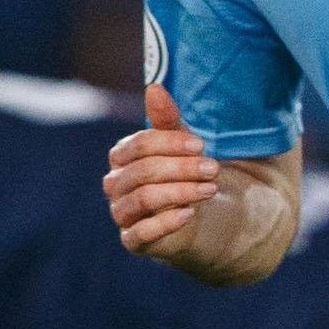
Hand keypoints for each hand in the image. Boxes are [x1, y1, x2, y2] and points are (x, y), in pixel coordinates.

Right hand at [103, 84, 219, 254]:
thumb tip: (154, 87)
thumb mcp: (184, 145)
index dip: (169, 143)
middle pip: (141, 172)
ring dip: (179, 192)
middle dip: (180, 168)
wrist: (208, 216)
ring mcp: (122, 213)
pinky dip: (165, 222)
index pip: (138, 145)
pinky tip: (190, 212)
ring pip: (141, 199)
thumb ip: (167, 119)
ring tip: (210, 188)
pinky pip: (139, 234)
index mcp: (122, 157)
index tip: (201, 144)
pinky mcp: (134, 241)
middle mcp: (116, 184)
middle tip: (213, 168)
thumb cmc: (190, 174)